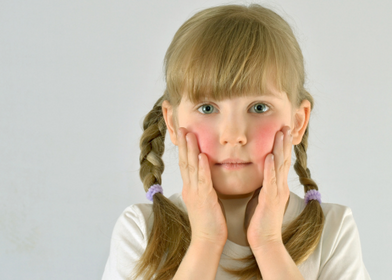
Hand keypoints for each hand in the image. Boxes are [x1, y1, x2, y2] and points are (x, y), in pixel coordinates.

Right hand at [177, 127, 227, 246]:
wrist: (207, 241)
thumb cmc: (210, 222)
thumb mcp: (205, 199)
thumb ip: (204, 186)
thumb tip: (205, 176)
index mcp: (191, 188)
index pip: (186, 164)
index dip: (184, 148)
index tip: (184, 133)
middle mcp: (190, 188)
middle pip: (185, 161)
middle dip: (183, 143)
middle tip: (181, 127)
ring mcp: (195, 193)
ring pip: (191, 167)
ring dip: (190, 150)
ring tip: (188, 134)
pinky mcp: (204, 199)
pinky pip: (203, 181)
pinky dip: (202, 167)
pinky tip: (202, 155)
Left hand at [244, 126, 291, 250]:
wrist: (264, 240)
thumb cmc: (260, 220)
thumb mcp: (262, 196)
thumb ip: (264, 183)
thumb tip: (260, 172)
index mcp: (277, 185)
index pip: (281, 161)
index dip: (282, 145)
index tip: (282, 130)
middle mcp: (280, 186)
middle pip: (283, 159)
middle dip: (284, 142)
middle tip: (285, 125)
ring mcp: (277, 193)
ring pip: (279, 167)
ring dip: (280, 149)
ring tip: (281, 134)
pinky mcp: (270, 200)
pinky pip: (270, 182)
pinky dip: (270, 169)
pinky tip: (268, 157)